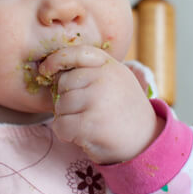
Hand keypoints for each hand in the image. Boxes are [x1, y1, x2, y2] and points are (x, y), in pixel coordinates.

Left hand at [39, 45, 164, 163]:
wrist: (146, 141)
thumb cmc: (123, 112)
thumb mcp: (116, 81)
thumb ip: (92, 72)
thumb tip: (55, 72)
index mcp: (110, 66)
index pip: (76, 53)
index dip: (56, 60)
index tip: (46, 70)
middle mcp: (104, 78)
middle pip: (63, 84)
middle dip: (66, 100)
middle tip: (83, 112)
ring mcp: (97, 100)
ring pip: (60, 105)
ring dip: (66, 118)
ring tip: (87, 124)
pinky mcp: (90, 123)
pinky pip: (60, 125)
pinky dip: (65, 134)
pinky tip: (81, 135)